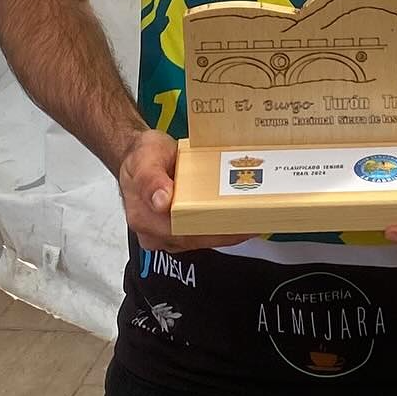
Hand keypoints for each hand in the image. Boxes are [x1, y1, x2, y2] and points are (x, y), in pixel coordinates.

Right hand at [116, 129, 249, 252]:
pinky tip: (242, 219)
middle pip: (196, 238)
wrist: (140, 156)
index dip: (211, 228)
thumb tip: (161, 202)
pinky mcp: (180, 232)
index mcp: (143, 218)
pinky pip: (204, 234)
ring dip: (228, 231)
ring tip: (255, 217)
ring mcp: (168, 235)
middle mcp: (154, 232)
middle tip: (256, 218)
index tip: (236, 221)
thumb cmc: (142, 156)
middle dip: (227, 230)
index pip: (180, 231)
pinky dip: (223, 228)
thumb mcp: (144, 159)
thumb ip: (150, 179)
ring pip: (203, 239)